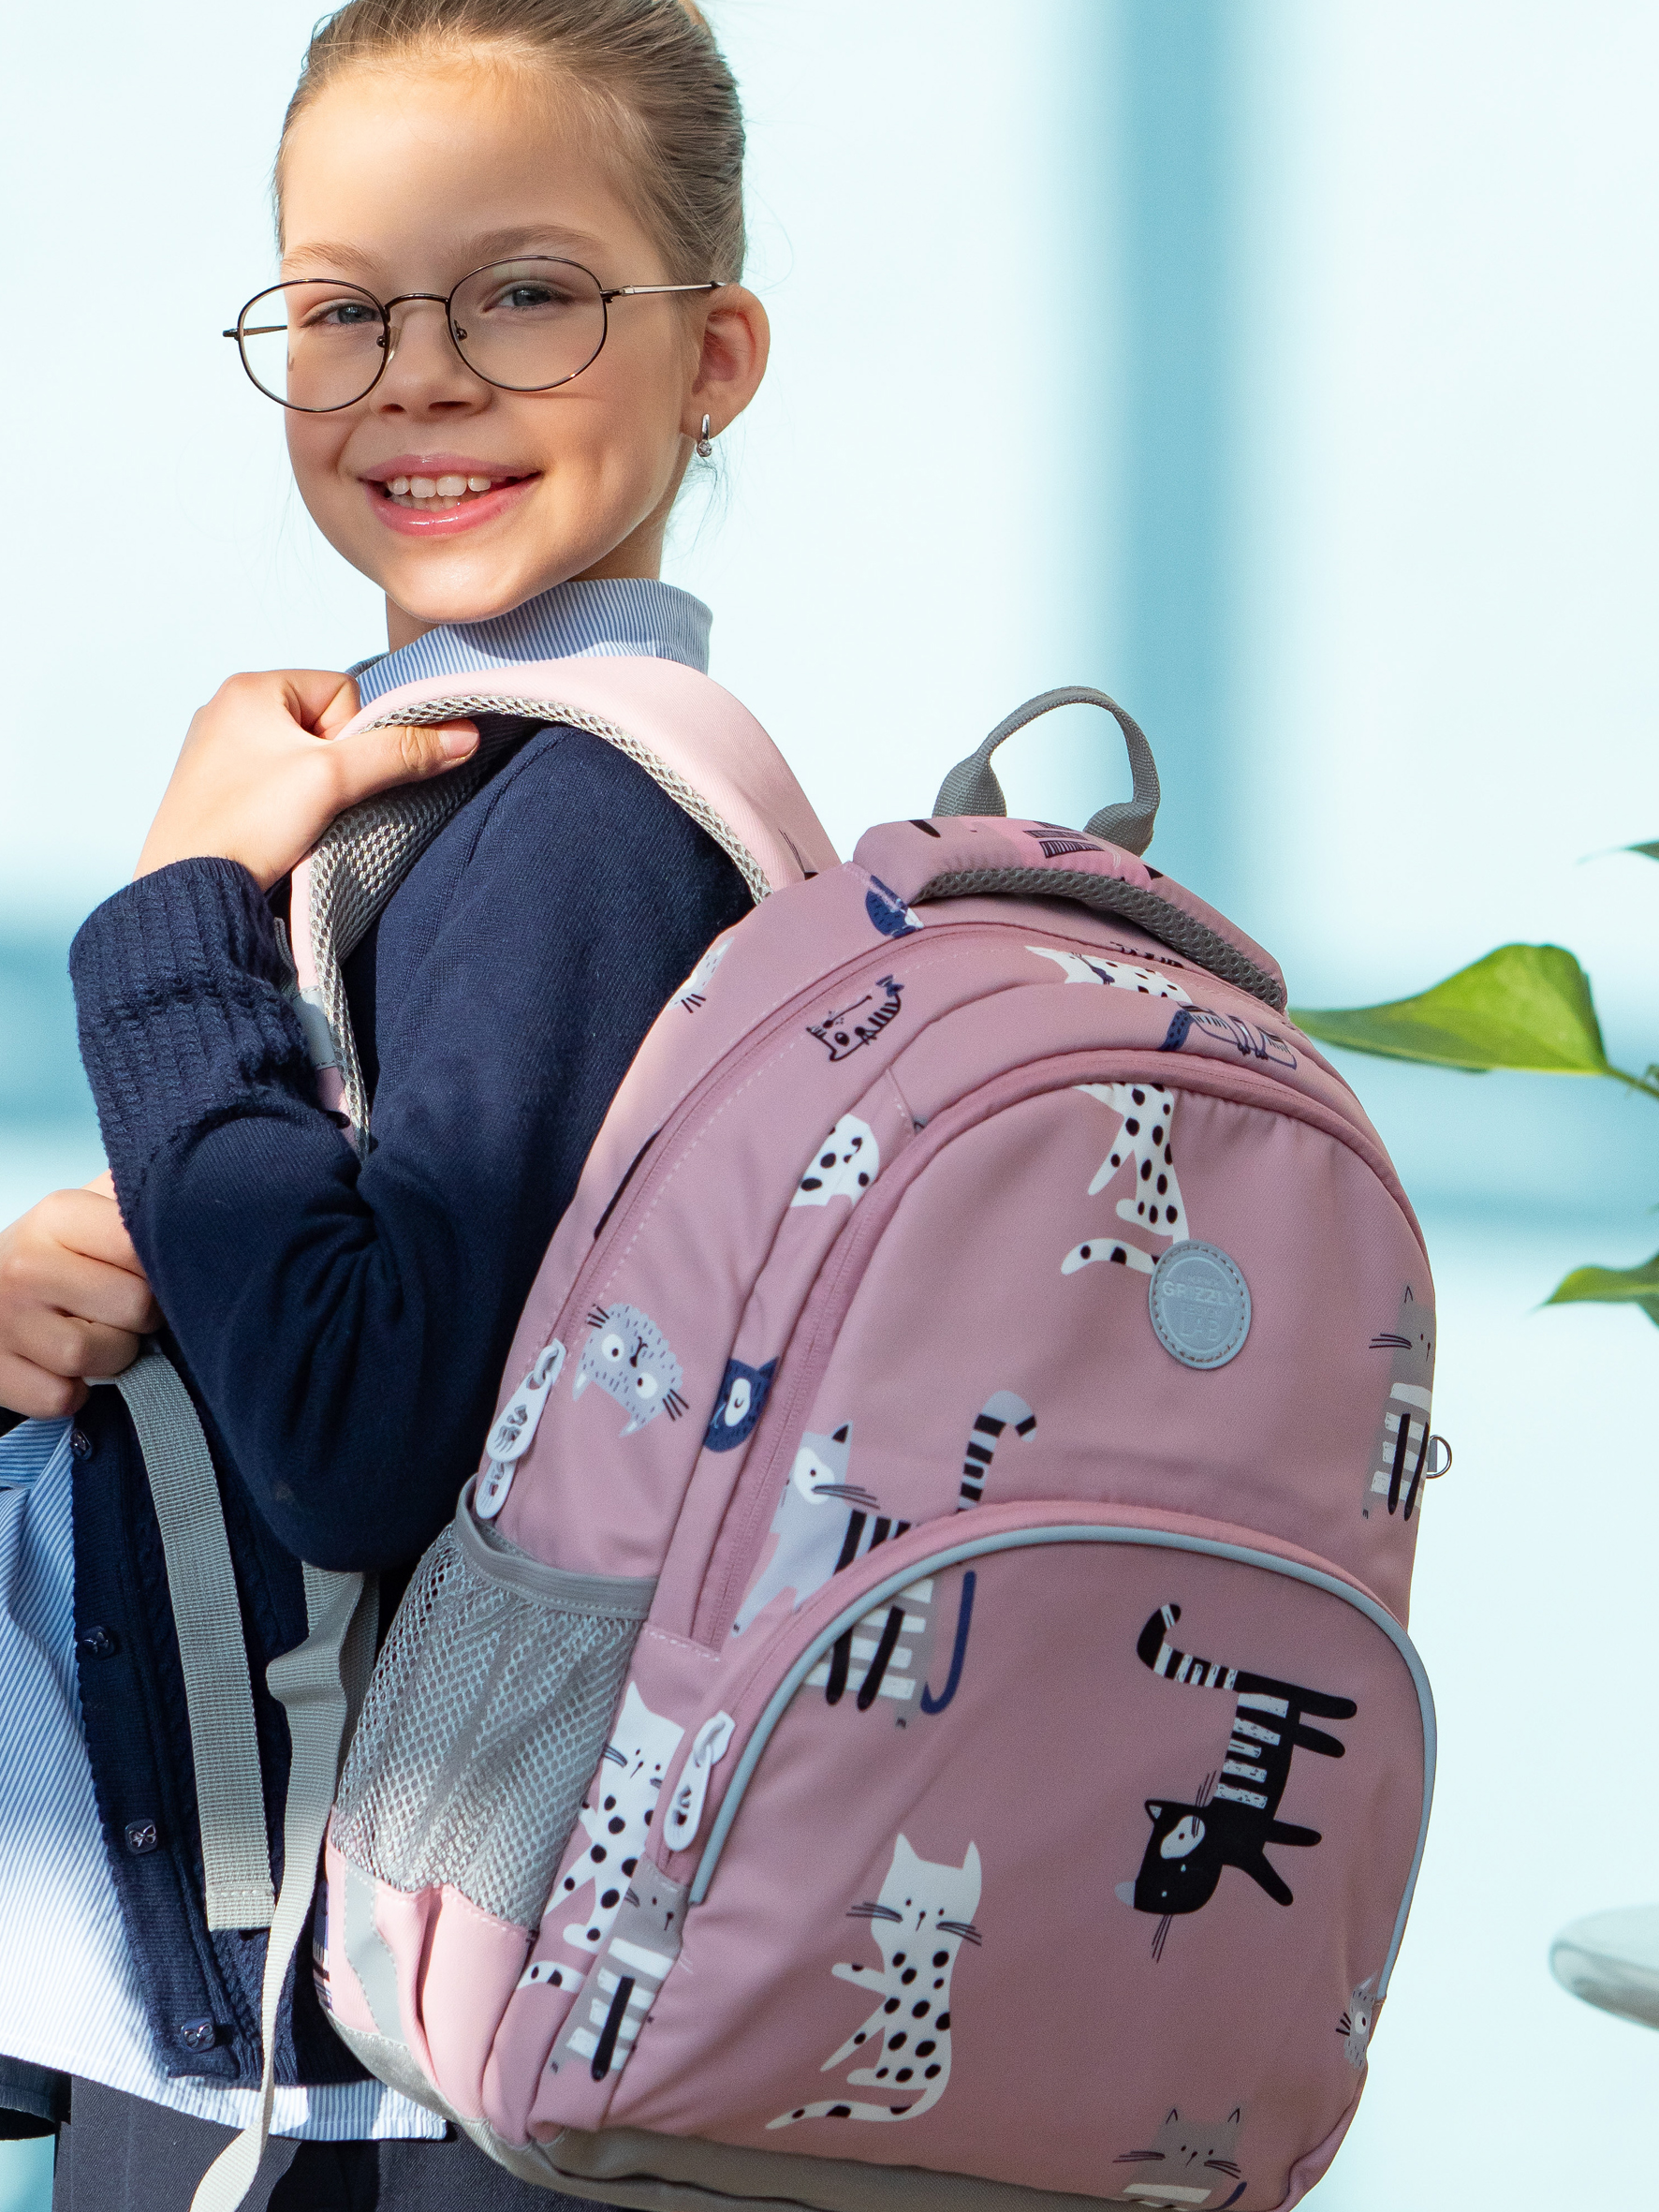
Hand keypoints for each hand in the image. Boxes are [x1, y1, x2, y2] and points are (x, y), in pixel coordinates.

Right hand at [0, 1180, 162, 1419]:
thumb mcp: (85, 1215)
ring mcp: (6, 1320)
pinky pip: (63, 1399)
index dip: (159, 1268)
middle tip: (116, 1310)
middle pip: (137, 1307)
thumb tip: (205, 1191)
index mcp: (57, 1214)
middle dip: (141, 1317)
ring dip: (111, 1358)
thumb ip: (134, 1205)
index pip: (145, 1246)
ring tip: (92, 1336)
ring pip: (103, 1358)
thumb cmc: (51, 1257)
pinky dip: (73, 1392)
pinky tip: (60, 1367)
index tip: (144, 1272)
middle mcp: (26, 1263)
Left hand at [134, 669, 477, 891]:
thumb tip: (465, 737)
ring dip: (314, 790)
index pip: (344, 692)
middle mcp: (227, 707)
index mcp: (249, 686)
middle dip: (334, 768)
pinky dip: (287, 806)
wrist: (187, 891)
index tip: (333, 779)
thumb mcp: (334, 779)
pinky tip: (274, 831)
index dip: (355, 739)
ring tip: (292, 822)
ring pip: (303, 757)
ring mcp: (217, 748)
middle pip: (325, 725)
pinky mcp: (214, 787)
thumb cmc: (249, 825)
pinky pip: (275, 781)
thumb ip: (401, 753)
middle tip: (314, 805)